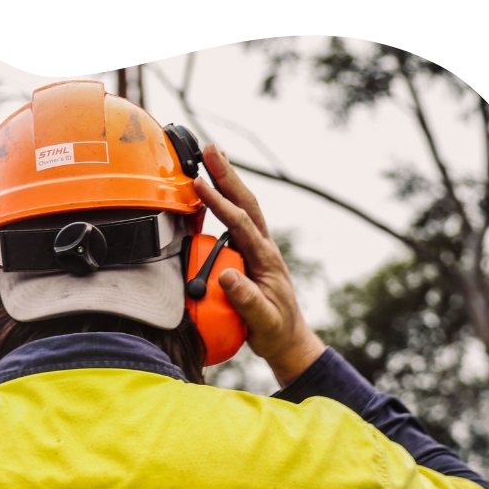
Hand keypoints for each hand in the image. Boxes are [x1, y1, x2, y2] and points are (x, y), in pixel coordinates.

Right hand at [194, 145, 324, 387]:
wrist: (288, 339)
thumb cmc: (276, 331)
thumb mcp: (263, 320)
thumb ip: (246, 300)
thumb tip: (226, 276)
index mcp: (266, 258)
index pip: (241, 223)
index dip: (220, 203)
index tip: (200, 184)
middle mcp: (263, 247)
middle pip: (245, 202)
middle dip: (227, 174)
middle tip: (209, 149)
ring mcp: (258, 249)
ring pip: (242, 208)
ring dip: (226, 182)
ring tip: (210, 159)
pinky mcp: (250, 255)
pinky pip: (235, 222)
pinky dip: (223, 202)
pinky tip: (211, 193)